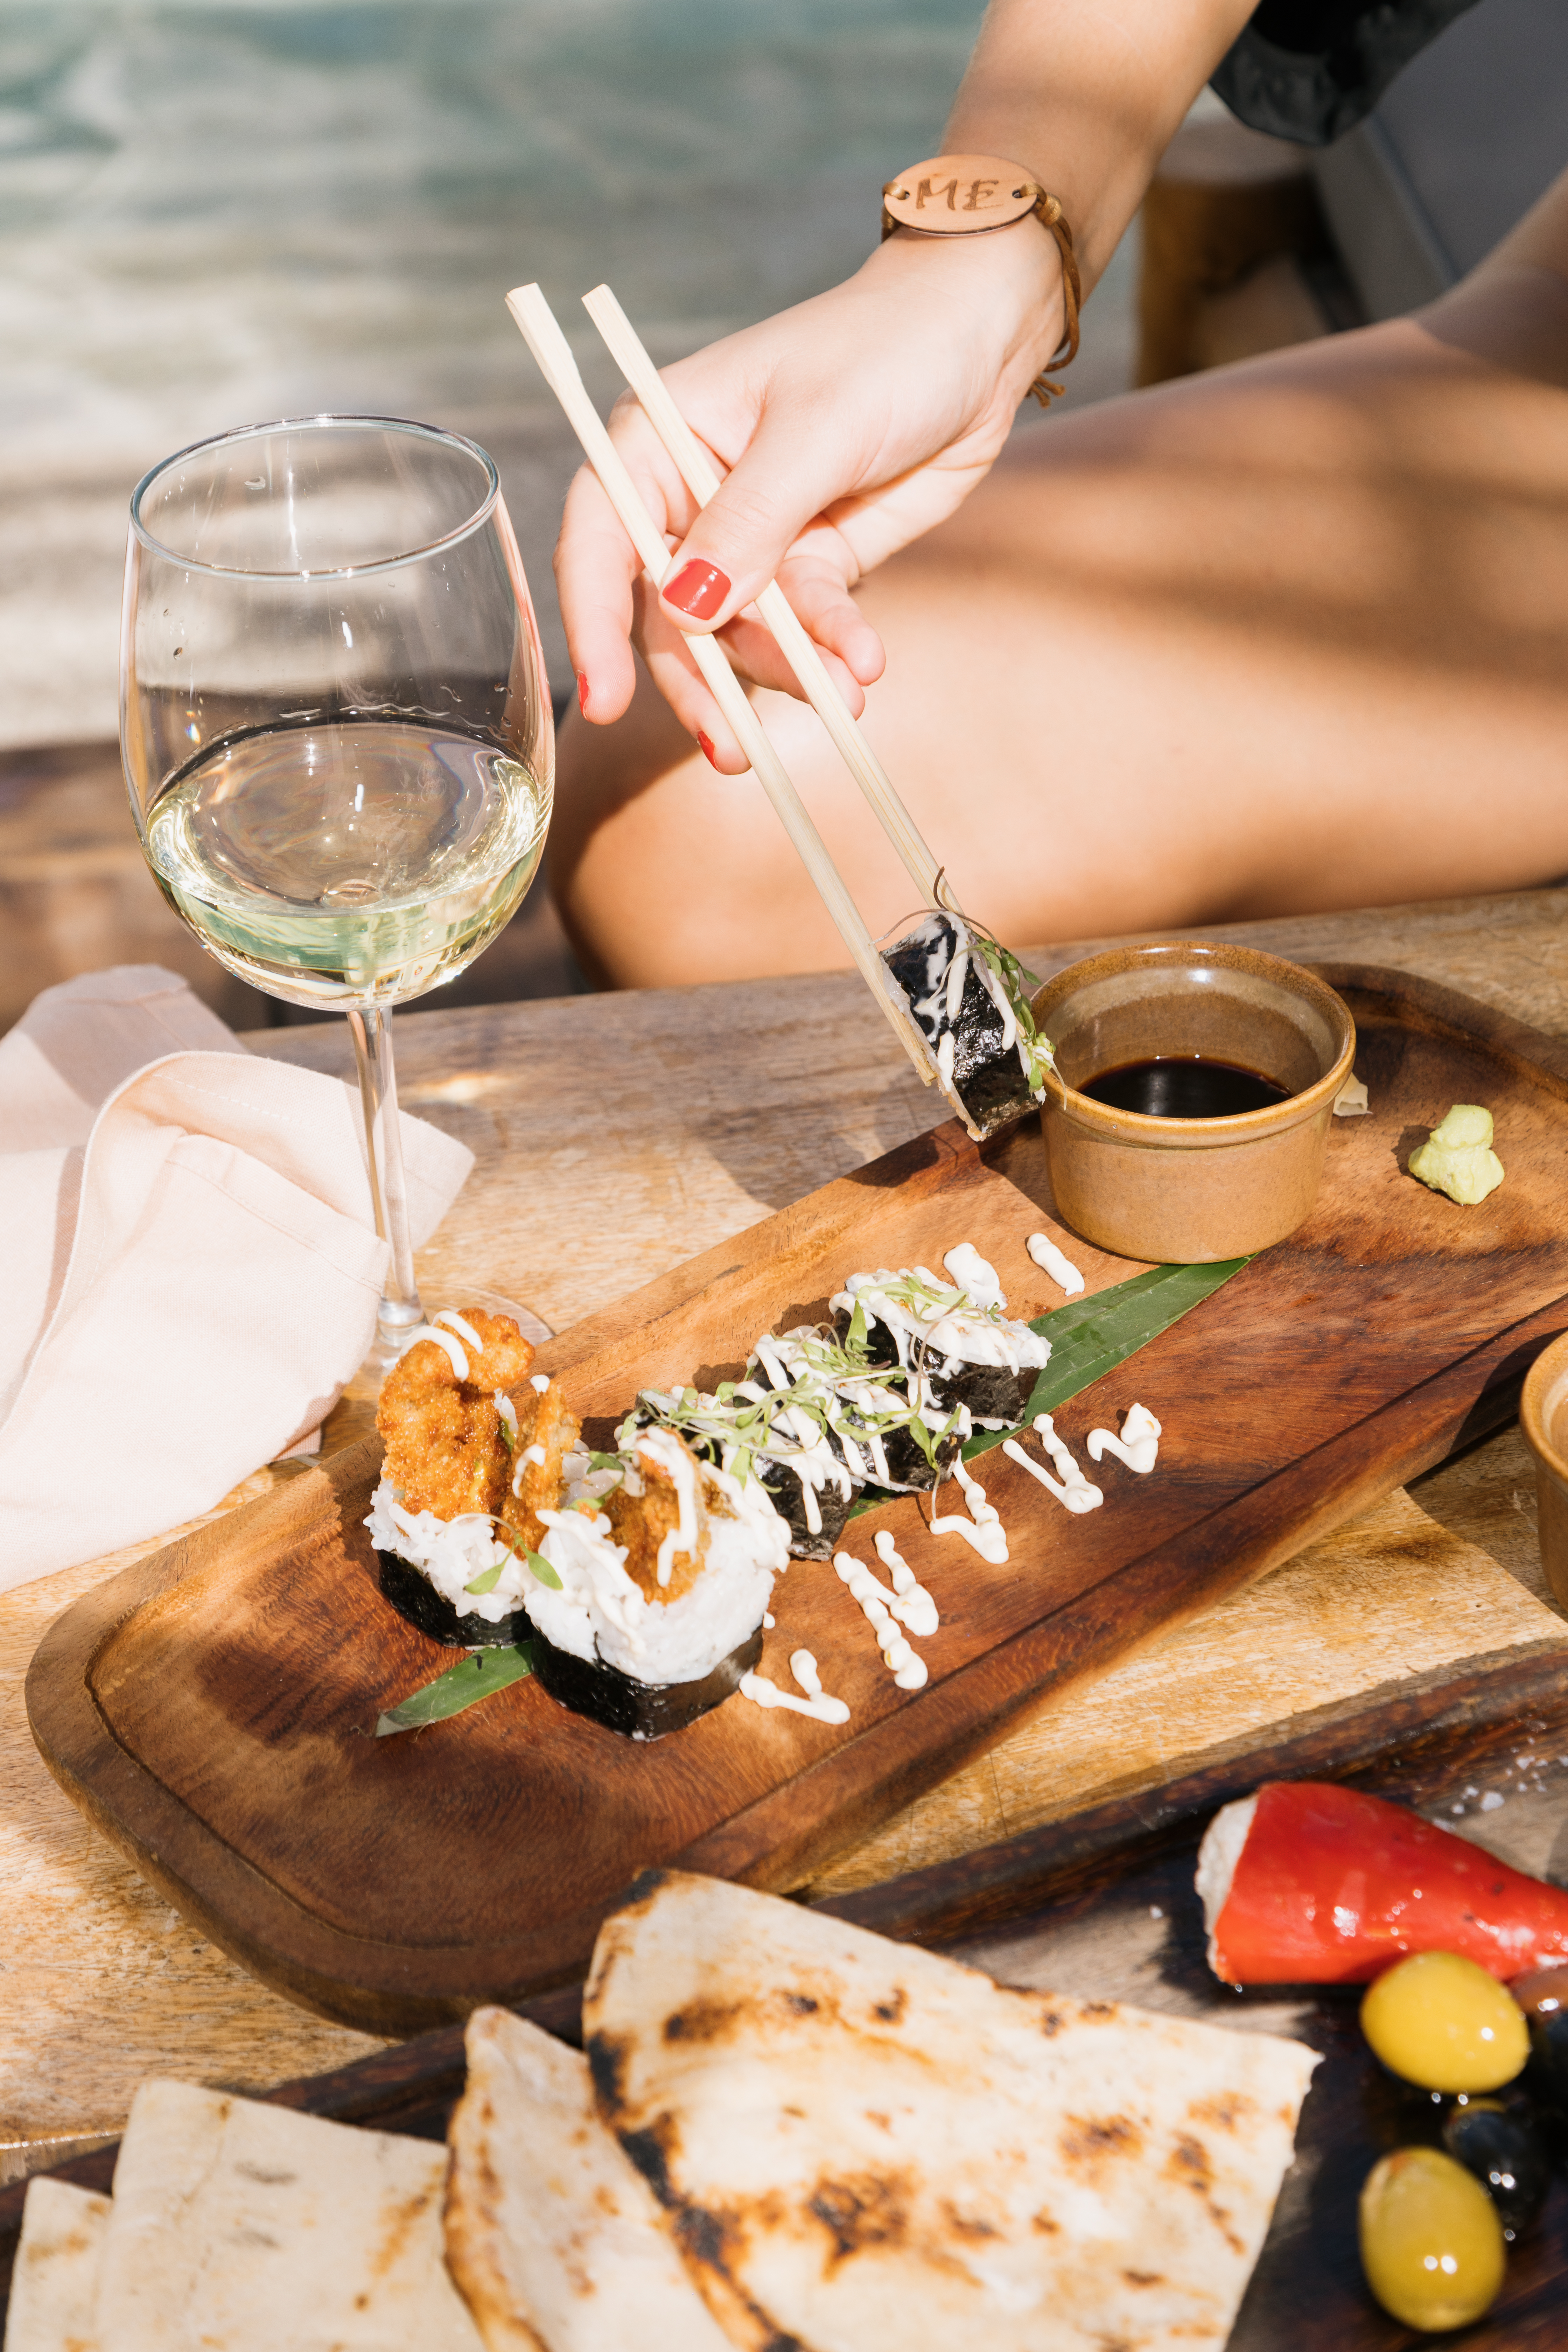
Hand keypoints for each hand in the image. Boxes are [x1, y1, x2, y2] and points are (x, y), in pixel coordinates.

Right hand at [557, 219, 1064, 768]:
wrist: (978, 338)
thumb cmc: (886, 348)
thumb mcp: (814, 431)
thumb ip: (750, 522)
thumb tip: (686, 609)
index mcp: (660, 436)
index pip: (602, 539)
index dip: (595, 622)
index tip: (604, 699)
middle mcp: (692, 495)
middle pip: (668, 612)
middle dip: (702, 682)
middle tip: (730, 748)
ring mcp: (754, 537)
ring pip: (742, 634)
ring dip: (787, 673)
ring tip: (843, 697)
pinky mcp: (812, 564)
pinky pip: (807, 627)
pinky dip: (833, 651)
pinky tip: (865, 665)